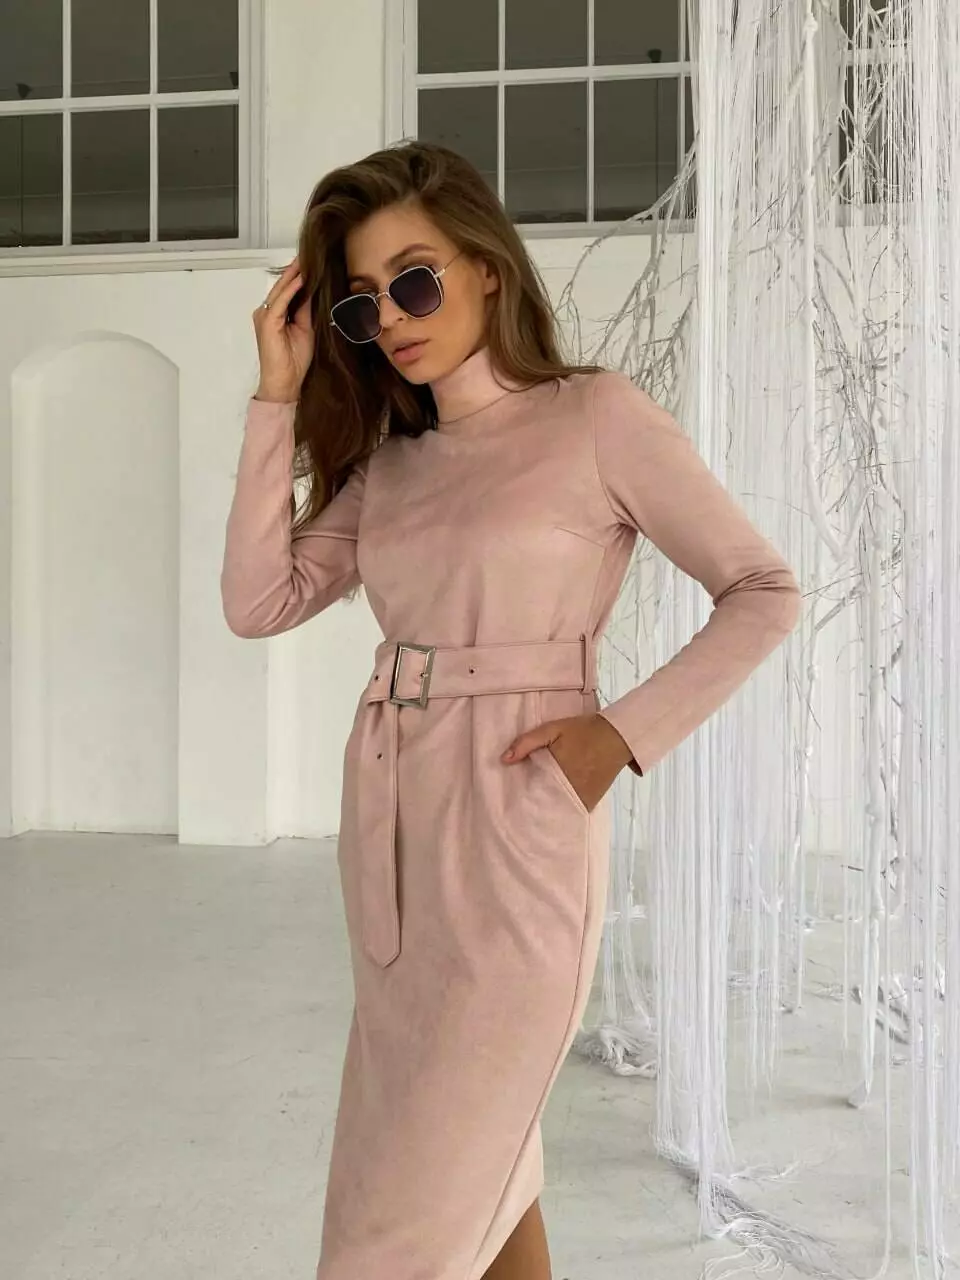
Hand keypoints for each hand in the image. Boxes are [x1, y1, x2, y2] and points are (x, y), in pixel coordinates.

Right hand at [252, 256, 314, 402]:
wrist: (284, 382)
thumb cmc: (294, 361)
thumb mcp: (306, 329)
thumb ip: (306, 310)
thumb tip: (313, 291)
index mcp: (275, 314)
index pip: (288, 291)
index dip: (299, 277)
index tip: (312, 263)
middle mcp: (267, 312)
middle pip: (283, 287)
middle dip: (296, 271)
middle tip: (309, 254)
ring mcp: (265, 315)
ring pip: (281, 290)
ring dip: (294, 275)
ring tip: (307, 260)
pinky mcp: (268, 321)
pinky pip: (281, 301)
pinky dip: (292, 289)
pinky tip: (302, 278)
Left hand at [500, 712, 632, 811]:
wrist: (617, 735)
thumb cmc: (582, 731)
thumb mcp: (552, 729)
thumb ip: (527, 743)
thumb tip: (504, 760)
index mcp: (557, 774)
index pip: (532, 794)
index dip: (520, 799)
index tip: (509, 803)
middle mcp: (570, 791)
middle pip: (544, 806)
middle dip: (532, 808)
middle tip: (517, 810)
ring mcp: (583, 798)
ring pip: (558, 811)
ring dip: (547, 810)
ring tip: (533, 810)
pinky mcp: (592, 801)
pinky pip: (573, 810)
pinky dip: (563, 809)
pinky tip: (553, 807)